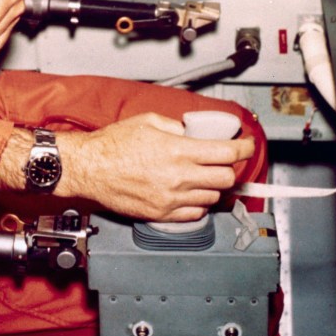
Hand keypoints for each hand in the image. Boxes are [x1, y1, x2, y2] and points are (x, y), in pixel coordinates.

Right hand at [59, 112, 253, 221]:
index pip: (226, 152)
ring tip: (200, 176)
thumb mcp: (147, 122)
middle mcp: (178, 176)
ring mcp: (171, 198)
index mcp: (178, 150)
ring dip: (212, 185)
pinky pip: (195, 213)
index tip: (247, 145)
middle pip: (226, 178)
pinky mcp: (162, 214)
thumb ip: (176, 127)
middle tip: (222, 161)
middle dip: (228, 167)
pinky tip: (188, 192)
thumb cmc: (113, 144)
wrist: (89, 168)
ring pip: (212, 196)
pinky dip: (198, 202)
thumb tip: (193, 133)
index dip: (243, 148)